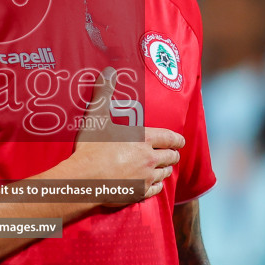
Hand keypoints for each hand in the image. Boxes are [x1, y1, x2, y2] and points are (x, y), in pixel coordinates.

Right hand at [64, 67, 183, 203]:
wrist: (84, 180)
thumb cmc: (91, 148)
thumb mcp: (96, 116)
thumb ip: (103, 93)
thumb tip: (108, 71)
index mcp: (144, 139)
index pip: (170, 138)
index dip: (177, 139)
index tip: (180, 141)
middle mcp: (150, 159)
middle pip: (171, 157)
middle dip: (173, 154)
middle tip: (172, 153)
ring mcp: (146, 178)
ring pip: (165, 174)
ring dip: (166, 169)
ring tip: (163, 168)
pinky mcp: (139, 194)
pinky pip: (156, 190)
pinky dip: (157, 187)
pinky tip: (153, 185)